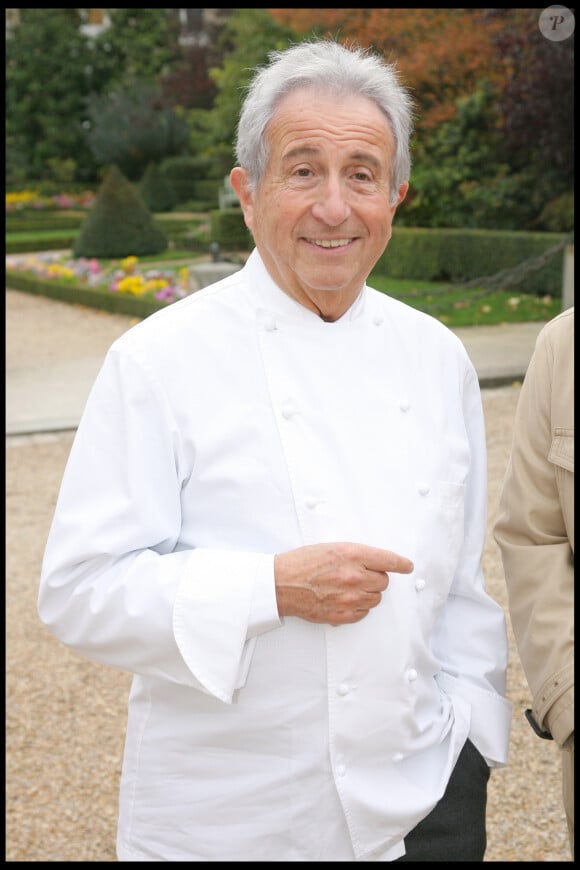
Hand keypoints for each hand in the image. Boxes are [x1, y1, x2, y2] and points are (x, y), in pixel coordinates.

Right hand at [274, 542, 413, 625]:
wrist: (281, 584)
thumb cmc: (302, 563)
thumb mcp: (331, 548)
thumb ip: (356, 555)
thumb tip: (378, 564)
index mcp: (351, 554)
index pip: (387, 559)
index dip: (400, 564)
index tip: (407, 566)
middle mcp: (353, 576)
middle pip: (383, 581)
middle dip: (374, 578)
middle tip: (357, 575)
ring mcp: (349, 597)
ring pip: (375, 598)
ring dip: (367, 593)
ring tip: (347, 588)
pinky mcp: (343, 614)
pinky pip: (364, 613)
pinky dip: (358, 607)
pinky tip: (343, 600)